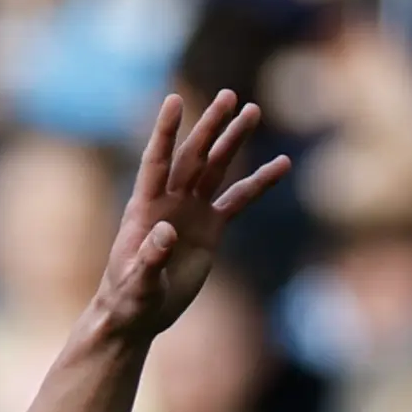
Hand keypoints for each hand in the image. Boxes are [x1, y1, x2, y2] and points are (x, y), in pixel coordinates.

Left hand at [95, 91, 292, 343]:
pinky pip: (239, 200)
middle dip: (210, 127)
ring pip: (215, 169)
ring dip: (233, 142)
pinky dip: (260, 183)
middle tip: (230, 96)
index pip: (156, 162)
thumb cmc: (128, 300)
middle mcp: (169, 202)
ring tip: (253, 111)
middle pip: (192, 157)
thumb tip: (166, 232)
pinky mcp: (210, 229)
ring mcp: (191, 212)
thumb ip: (149, 258)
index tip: (174, 100)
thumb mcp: (137, 283)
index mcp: (144, 209)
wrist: (138, 315)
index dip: (165, 133)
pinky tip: (282, 164)